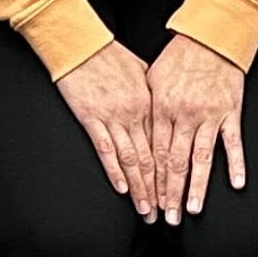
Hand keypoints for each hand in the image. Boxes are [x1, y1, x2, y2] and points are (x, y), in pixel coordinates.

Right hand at [51, 39, 160, 207]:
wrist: (81, 44)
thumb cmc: (109, 54)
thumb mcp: (140, 70)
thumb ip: (151, 93)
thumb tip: (160, 107)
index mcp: (149, 103)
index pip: (164, 146)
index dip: (171, 173)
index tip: (176, 193)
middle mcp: (135, 113)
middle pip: (152, 158)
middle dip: (159, 189)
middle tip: (165, 213)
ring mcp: (113, 116)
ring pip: (132, 159)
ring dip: (140, 188)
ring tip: (145, 210)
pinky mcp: (91, 117)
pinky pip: (106, 149)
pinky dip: (115, 171)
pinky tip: (122, 188)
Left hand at [146, 34, 249, 220]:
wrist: (211, 36)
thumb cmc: (180, 56)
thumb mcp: (153, 78)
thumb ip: (148, 108)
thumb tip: (138, 131)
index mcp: (163, 109)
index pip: (155, 154)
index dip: (151, 181)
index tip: (149, 201)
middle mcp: (185, 116)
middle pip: (175, 162)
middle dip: (169, 193)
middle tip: (167, 218)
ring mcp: (210, 116)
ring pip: (201, 159)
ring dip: (196, 187)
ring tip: (191, 210)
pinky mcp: (231, 112)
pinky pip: (234, 143)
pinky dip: (236, 164)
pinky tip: (237, 184)